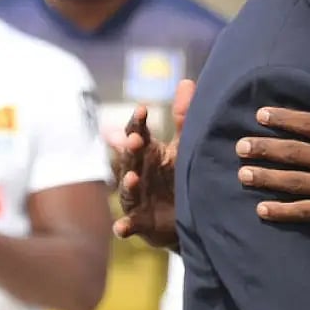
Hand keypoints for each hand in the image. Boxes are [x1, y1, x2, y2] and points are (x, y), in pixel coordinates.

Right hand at [112, 79, 194, 248]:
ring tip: (133, 178)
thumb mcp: (184, 145)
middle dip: (131, 150)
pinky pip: (130, 225)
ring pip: (128, 190)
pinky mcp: (141, 222)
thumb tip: (187, 81)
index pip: (139, 134)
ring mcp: (137, 198)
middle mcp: (138, 173)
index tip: (142, 108)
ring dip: (129, 184)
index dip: (138, 122)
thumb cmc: (180, 174)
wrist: (187, 215)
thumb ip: (184, 117)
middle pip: (131, 159)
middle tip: (134, 138)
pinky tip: (122, 228)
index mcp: (148, 153)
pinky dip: (125, 226)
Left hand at [236, 66, 309, 230]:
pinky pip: (307, 212)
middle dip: (265, 148)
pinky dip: (283, 211)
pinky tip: (262, 209)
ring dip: (266, 177)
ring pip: (295, 182)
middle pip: (296, 152)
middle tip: (239, 146)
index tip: (260, 115)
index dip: (284, 119)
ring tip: (242, 173)